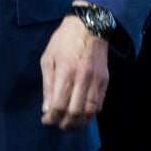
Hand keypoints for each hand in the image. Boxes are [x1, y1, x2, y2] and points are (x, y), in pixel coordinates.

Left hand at [40, 15, 108, 130]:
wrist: (88, 26)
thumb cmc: (63, 40)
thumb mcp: (48, 58)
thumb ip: (47, 84)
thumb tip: (47, 108)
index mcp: (65, 71)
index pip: (59, 104)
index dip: (51, 117)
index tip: (45, 120)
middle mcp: (82, 78)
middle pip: (74, 112)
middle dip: (64, 123)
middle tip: (57, 124)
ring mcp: (95, 80)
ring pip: (88, 112)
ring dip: (78, 123)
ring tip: (69, 123)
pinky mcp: (105, 81)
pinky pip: (99, 105)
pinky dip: (90, 115)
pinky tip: (81, 115)